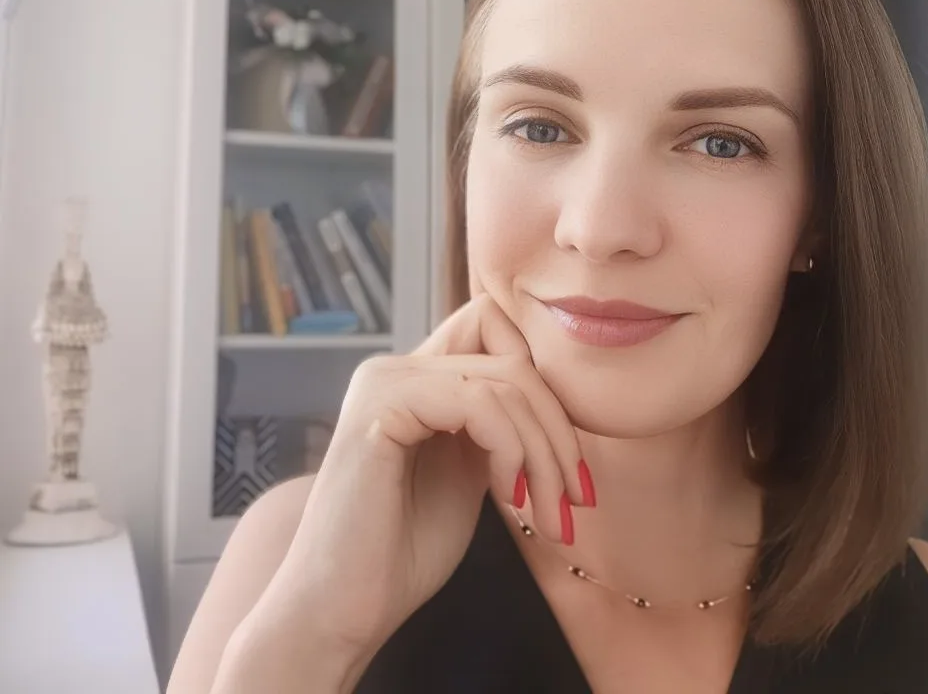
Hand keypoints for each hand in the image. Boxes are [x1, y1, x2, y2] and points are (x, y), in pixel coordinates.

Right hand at [267, 293, 590, 664]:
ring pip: (506, 380)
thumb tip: (558, 405)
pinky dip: (512, 449)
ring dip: (545, 453)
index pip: (496, 327)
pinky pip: (478, 403)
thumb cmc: (401, 553)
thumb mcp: (469, 473)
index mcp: (416, 379)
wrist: (339, 612)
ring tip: (550, 516)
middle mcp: (397, 367)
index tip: (569, 464)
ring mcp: (386, 381)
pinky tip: (509, 497)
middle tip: (575, 500)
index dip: (546, 385)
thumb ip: (498, 429)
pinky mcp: (382, 406)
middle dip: (559, 429)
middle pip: (514, 356)